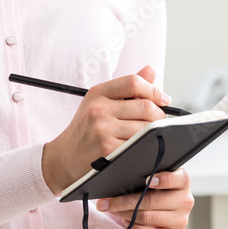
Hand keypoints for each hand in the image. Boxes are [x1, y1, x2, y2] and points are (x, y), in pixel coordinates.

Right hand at [42, 65, 169, 193]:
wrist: (63, 158)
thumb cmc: (85, 129)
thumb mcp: (100, 102)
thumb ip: (127, 87)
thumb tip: (151, 71)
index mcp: (98, 93)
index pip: (134, 82)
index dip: (154, 90)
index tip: (163, 99)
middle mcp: (99, 109)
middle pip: (145, 107)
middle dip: (159, 115)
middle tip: (160, 121)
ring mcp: (102, 130)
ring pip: (145, 128)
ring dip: (154, 133)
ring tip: (150, 135)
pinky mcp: (107, 150)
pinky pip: (138, 146)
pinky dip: (145, 147)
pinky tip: (141, 147)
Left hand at [96, 168, 193, 228]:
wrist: (165, 215)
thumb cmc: (157, 192)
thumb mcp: (156, 180)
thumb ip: (148, 174)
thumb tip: (122, 175)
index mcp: (183, 182)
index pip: (178, 178)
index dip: (163, 179)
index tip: (147, 179)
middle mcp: (185, 201)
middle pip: (153, 200)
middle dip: (125, 201)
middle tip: (107, 201)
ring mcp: (180, 221)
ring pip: (148, 218)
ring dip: (125, 214)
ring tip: (112, 210)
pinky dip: (135, 228)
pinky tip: (126, 221)